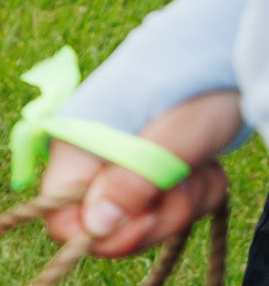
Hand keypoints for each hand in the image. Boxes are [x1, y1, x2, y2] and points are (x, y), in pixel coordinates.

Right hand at [40, 90, 241, 256]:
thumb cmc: (198, 87)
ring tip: (197, 161)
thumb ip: (131, 182)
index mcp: (77, 147)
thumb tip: (94, 228)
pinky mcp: (150, 167)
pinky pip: (173, 206)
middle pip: (110, 226)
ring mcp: (122, 163)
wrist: (224, 52)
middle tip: (183, 180)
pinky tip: (202, 161)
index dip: (102, 233)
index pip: (61, 218)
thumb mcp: (172, 138)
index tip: (145, 218)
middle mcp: (91, 159)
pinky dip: (196, 191)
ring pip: (146, 218)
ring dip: (183, 200)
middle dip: (156, 214)